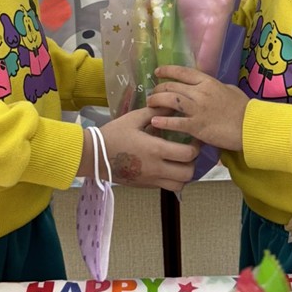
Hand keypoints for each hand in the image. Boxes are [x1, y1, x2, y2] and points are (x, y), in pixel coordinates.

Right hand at [79, 107, 198, 192]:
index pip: (188, 154)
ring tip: (180, 161)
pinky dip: (173, 179)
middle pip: (188, 173)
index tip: (194, 137)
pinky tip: (168, 166)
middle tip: (190, 150)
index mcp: (155, 150)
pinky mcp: (146, 185)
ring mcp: (152, 179)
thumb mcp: (134, 118)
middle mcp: (157, 168)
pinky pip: (167, 187)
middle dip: (193, 162)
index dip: (196, 146)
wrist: (94, 156)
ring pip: (180, 184)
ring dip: (185, 173)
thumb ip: (156, 112)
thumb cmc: (114, 134)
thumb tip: (172, 104)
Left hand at [147, 65, 247, 150]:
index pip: (183, 72)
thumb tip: (210, 86)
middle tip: (152, 94)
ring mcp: (197, 109)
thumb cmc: (244, 109)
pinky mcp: (197, 126)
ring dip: (157, 102)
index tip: (157, 72)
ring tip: (149, 105)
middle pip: (172, 86)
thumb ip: (217, 86)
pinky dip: (163, 121)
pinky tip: (154, 122)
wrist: (250, 126)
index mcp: (208, 82)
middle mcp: (200, 92)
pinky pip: (175, 122)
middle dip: (159, 89)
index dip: (168, 70)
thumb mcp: (230, 90)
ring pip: (170, 100)